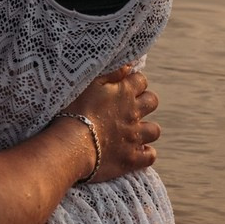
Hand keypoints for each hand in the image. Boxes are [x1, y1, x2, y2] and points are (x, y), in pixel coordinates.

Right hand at [63, 65, 160, 182]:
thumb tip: (129, 64)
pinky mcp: (131, 159)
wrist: (70, 145)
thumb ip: (111, 72)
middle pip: (152, 101)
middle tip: (128, 107)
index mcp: (124, 93)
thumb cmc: (73, 111)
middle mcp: (134, 113)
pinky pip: (150, 156)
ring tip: (132, 131)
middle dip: (144, 101)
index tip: (123, 86)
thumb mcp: (89, 84)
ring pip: (154, 130)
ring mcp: (134, 137)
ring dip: (146, 129)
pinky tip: (135, 152)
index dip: (133, 82)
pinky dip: (145, 154)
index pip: (140, 80)